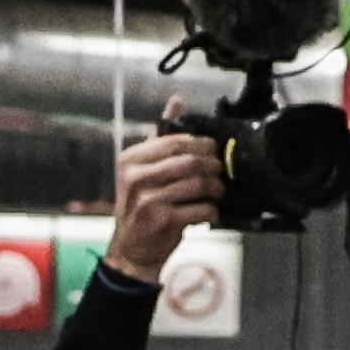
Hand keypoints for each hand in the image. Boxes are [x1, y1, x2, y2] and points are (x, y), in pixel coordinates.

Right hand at [106, 105, 223, 282]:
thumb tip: (178, 101)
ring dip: (215, 188)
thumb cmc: (142, 206)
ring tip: (218, 191)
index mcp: (130, 160)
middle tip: (219, 170)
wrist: (132, 249)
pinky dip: (211, 210)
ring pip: (197, 184)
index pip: (173, 141)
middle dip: (211, 165)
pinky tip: (210, 211)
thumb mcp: (143, 170)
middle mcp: (136, 178)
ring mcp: (149, 200)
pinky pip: (200, 209)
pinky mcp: (164, 221)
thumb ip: (161, 137)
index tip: (212, 149)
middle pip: (188, 161)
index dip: (200, 143)